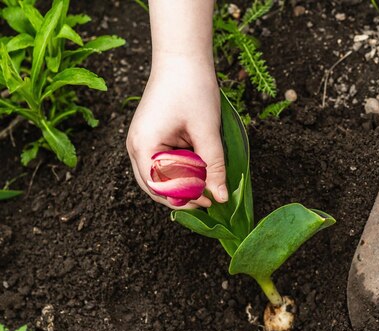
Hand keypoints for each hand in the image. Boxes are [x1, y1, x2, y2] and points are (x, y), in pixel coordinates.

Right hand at [126, 54, 227, 208]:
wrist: (182, 57)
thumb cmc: (192, 88)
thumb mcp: (207, 131)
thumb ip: (214, 166)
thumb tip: (220, 197)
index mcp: (144, 146)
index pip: (158, 188)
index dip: (183, 199)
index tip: (208, 202)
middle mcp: (136, 147)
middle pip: (155, 187)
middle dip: (181, 195)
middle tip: (209, 199)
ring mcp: (141, 142)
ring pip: (160, 177)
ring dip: (182, 182)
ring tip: (208, 183)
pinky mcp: (151, 137)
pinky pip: (164, 163)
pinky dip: (181, 170)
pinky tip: (200, 168)